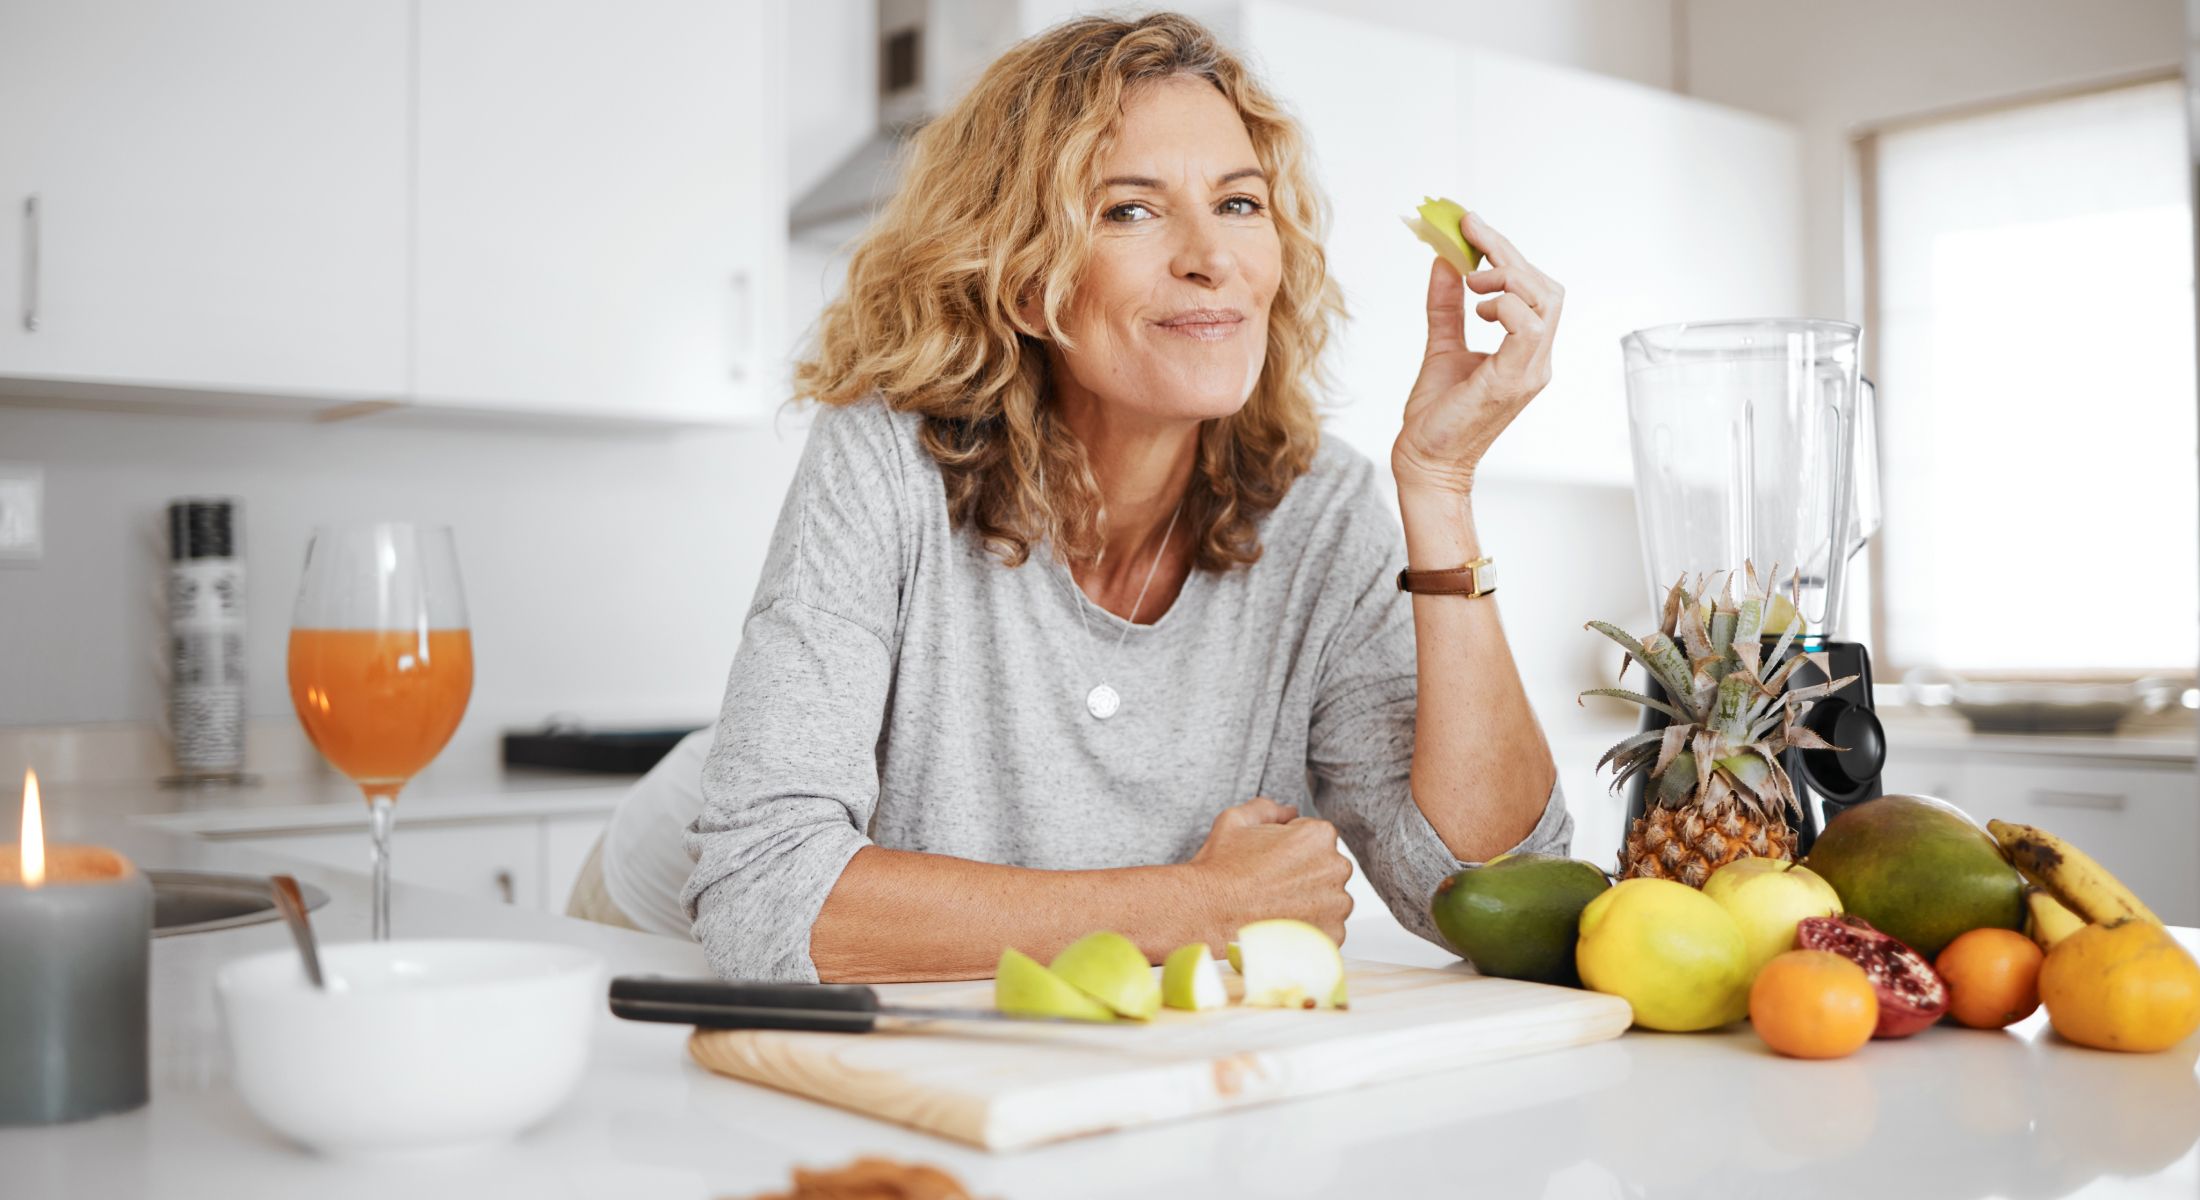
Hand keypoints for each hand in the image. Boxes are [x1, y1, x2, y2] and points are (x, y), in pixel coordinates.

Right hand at [1183, 796, 1353, 945]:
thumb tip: (1287, 811)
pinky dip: (1307, 929)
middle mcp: (1335, 868)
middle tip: (1270, 884)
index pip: (1315, 838)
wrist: (1206, 914)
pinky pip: (1326, 929)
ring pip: (1328, 900)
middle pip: (1326, 868)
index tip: (1271, 861)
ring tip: (1274, 906)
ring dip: (1309, 903)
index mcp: (1319, 836)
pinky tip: (1280, 924)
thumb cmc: (1220, 871)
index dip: (1290, 848)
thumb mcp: (1236, 821)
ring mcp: (1337, 905)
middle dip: (1304, 874)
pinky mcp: (1332, 935)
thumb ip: (1268, 808)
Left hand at [1393, 212, 1563, 496]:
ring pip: (1544, 301)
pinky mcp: (1514, 380)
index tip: (1472, 225)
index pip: (1535, 289)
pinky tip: (1477, 309)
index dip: (1507, 253)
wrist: (1425, 462)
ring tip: (1472, 282)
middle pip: (1546, 287)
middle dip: (1508, 254)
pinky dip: (1504, 306)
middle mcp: (1537, 360)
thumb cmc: (1436, 416)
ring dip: (1507, 277)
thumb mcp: (1441, 346)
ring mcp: (1531, 371)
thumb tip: (1444, 262)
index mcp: (1526, 352)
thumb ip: (1446, 306)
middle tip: (1470, 234)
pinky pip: (1527, 327)